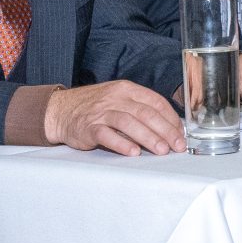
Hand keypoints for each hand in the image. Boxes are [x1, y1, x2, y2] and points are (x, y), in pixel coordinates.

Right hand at [44, 80, 185, 155]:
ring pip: (129, 123)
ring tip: (161, 150)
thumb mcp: (119, 99)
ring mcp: (101, 112)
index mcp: (127, 89)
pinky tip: (133, 152)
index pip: (155, 102)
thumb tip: (170, 128)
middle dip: (165, 131)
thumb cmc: (96, 108)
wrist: (60, 110)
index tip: (181, 134)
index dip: (171, 119)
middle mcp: (115, 98)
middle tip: (177, 146)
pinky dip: (121, 144)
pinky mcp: (89, 127)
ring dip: (148, 138)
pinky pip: (107, 135)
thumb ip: (141, 109)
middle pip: (146, 113)